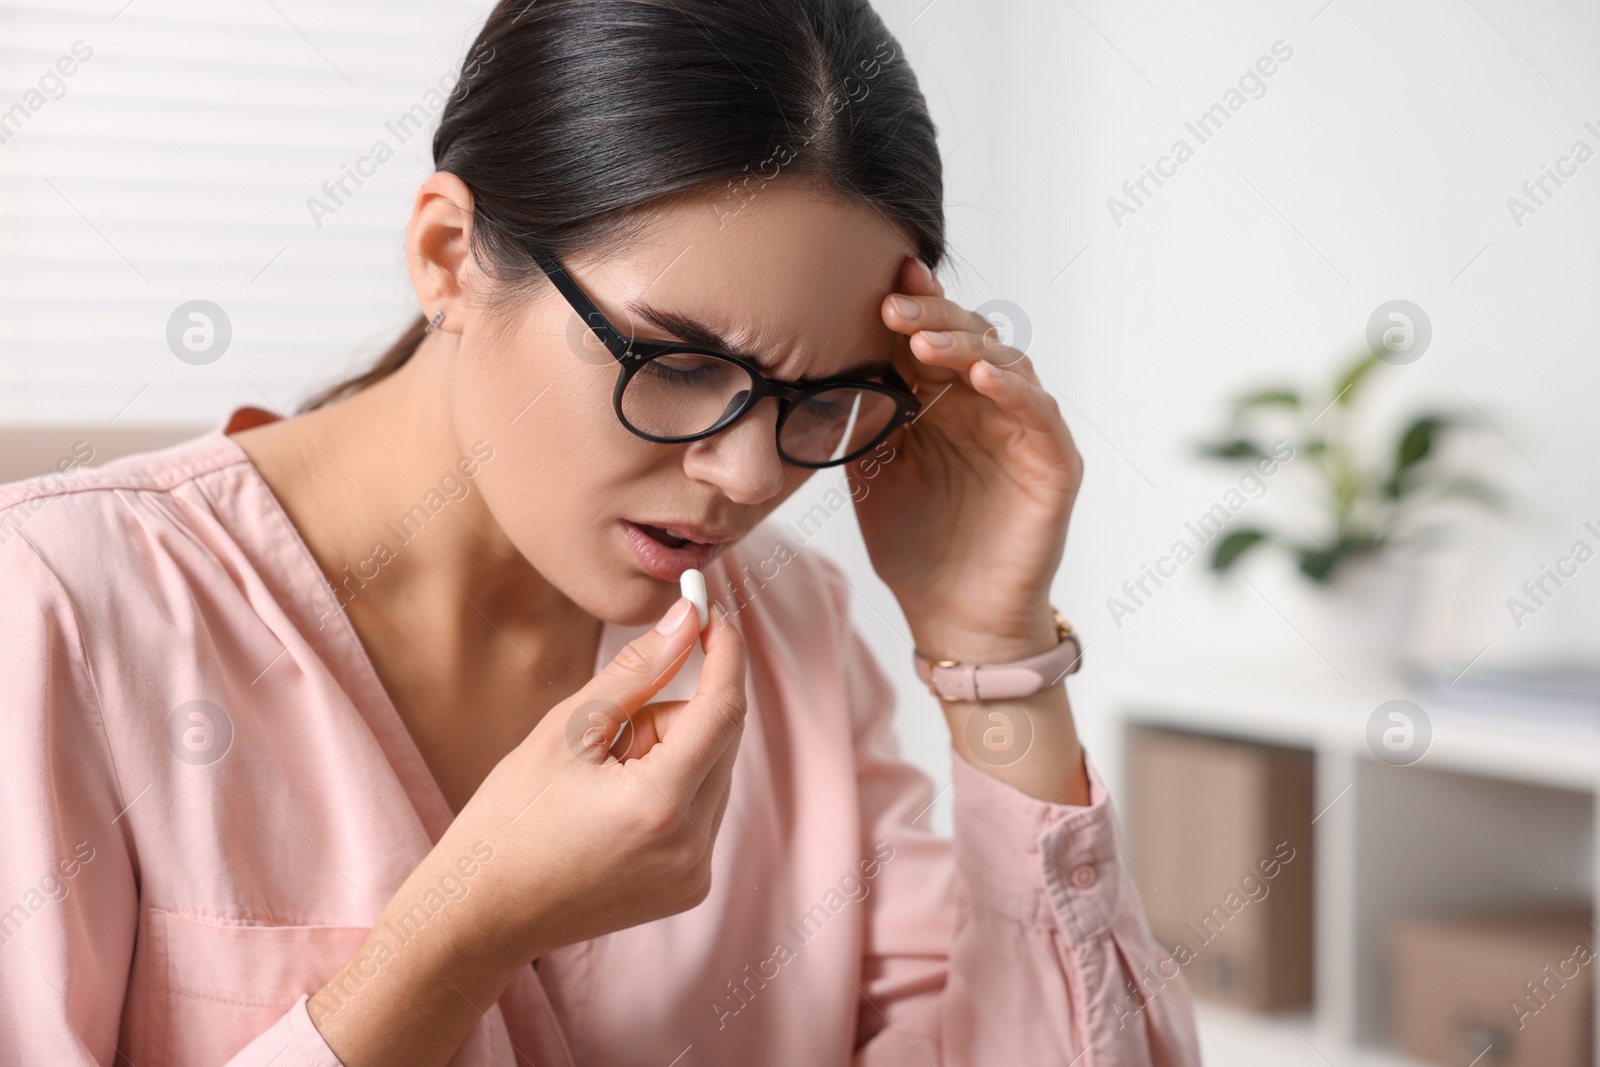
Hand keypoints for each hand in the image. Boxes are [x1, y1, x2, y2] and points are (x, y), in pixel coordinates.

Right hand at [310, 600, 747, 1064]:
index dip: (723, 650)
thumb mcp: (566, 730)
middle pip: (720, 737)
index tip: (710, 609)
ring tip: (601, 778)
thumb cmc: (509, 818)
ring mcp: (694, 873)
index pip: (723, 707)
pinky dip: (672, 788)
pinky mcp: (690, 887)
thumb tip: (688, 617)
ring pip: (714, 770)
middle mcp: (691, 845)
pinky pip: (703, 809)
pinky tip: (614, 807)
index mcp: (658, 803)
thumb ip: (637, 669)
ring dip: (672, 752)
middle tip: (608, 726)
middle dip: (673, 712)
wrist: (480, 915)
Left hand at [852, 256, 1083, 663]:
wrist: (951, 617)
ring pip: (1005, 365)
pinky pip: (1039, 415)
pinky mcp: (1053, 465)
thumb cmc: (914, 545)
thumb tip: (822, 362)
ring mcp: (1024, 432)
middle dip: (932, 315)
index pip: (932, 338)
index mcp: (944, 401)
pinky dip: (1015, 390)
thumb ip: (860, 416)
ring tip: (925, 339)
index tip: (876, 281)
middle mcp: (988, 406)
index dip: (911, 307)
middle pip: (969, 338)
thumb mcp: (872, 471)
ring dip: (966, 345)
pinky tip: (982, 376)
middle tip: (892, 303)